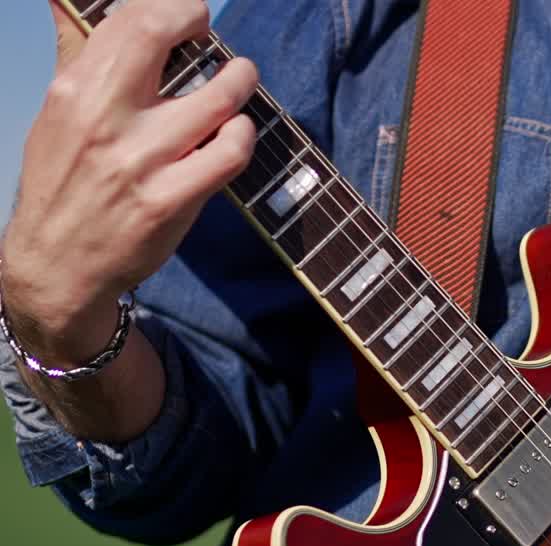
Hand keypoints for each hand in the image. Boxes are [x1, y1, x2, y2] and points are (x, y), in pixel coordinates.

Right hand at [1, 0, 257, 363]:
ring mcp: (141, 162)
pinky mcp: (169, 201)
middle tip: (218, 42)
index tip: (190, 16)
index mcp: (75, 91)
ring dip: (239, 84)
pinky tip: (239, 133)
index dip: (171, 8)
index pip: (128, 21)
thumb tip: (66, 1)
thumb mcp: (57, 115)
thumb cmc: (64, 185)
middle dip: (199, 24)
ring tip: (242, 81)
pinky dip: (242, 137)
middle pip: (160, 38)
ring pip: (214, 101)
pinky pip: (227, 156)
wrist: (59, 264)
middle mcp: (105, 120)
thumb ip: (75, 56)